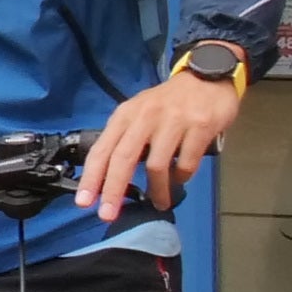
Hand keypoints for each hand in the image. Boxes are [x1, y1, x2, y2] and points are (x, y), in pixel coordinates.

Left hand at [75, 54, 249, 223]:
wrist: (206, 76)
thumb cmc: (168, 102)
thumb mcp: (139, 113)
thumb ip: (125, 140)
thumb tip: (109, 178)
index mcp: (125, 115)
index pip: (102, 150)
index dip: (92, 178)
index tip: (84, 202)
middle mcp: (145, 117)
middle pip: (123, 159)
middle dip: (113, 190)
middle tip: (108, 215)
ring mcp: (173, 121)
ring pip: (157, 165)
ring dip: (157, 190)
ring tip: (160, 202)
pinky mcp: (200, 126)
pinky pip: (186, 162)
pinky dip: (182, 177)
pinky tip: (181, 179)